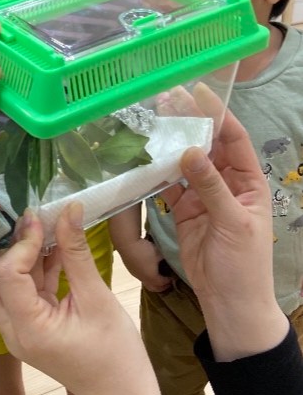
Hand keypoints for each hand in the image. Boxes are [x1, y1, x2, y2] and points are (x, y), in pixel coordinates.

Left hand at [0, 204, 164, 394]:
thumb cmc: (116, 354)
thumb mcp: (98, 299)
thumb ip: (77, 253)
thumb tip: (69, 208)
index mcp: (27, 328)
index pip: (6, 274)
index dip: (22, 242)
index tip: (42, 219)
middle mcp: (12, 330)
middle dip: (6, 250)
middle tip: (35, 228)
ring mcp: (18, 331)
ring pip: (0, 284)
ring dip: (21, 256)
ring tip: (50, 230)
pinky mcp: (29, 327)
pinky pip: (21, 291)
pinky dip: (34, 269)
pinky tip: (57, 249)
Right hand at [117, 237, 173, 292]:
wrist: (127, 244)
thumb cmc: (145, 249)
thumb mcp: (159, 253)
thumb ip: (167, 259)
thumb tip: (172, 261)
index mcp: (152, 277)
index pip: (163, 283)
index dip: (170, 281)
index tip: (174, 277)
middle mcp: (144, 279)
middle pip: (154, 288)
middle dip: (162, 287)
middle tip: (168, 282)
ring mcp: (136, 274)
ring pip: (146, 283)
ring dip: (153, 281)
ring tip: (158, 275)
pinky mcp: (130, 269)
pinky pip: (141, 277)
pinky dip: (147, 276)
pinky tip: (148, 268)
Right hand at [163, 103, 287, 360]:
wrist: (229, 303)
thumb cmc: (244, 265)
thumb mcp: (234, 223)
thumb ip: (211, 187)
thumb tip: (190, 151)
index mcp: (249, 182)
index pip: (234, 139)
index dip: (217, 114)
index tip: (198, 92)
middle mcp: (227, 182)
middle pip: (207, 144)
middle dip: (190, 120)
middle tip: (167, 97)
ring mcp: (203, 195)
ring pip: (186, 161)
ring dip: (171, 141)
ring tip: (152, 117)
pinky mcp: (184, 209)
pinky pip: (170, 184)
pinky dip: (157, 170)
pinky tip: (145, 153)